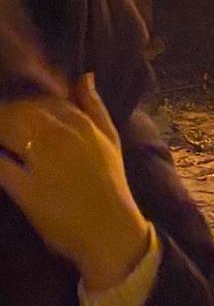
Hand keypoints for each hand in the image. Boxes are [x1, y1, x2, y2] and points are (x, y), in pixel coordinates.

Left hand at [0, 73, 150, 290]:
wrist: (110, 229)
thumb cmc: (110, 184)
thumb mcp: (110, 139)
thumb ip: (95, 106)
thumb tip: (84, 76)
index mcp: (79, 122)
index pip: (42, 98)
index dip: (23, 101)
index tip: (14, 110)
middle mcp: (59, 136)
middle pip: (19, 111)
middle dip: (6, 113)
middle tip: (3, 124)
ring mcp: (42, 162)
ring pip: (7, 130)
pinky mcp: (26, 190)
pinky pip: (2, 166)